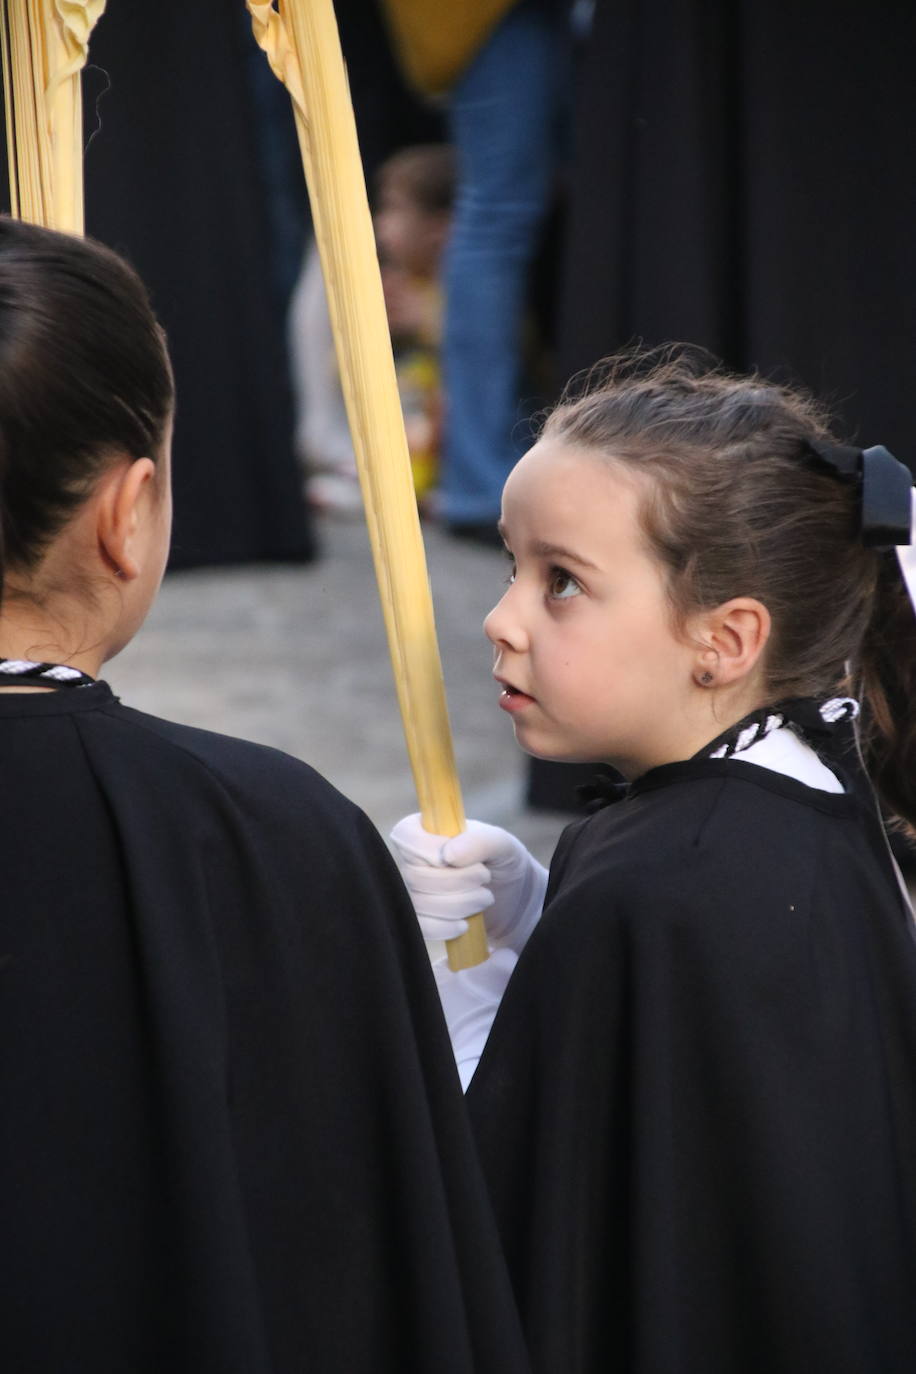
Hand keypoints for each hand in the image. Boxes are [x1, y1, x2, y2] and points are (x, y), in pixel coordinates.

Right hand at [390, 814, 547, 953]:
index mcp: (426, 829)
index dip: (429, 851)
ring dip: (459, 905)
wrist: (512, 897)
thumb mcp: (502, 844)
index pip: (406, 836)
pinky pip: (420, 927)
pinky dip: (445, 927)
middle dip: (457, 881)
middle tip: (485, 877)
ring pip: (420, 903)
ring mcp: (413, 890)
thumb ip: (479, 841)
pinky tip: (465, 924)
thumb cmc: (502, 861)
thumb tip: (448, 855)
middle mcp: (413, 859)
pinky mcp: (421, 917)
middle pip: (416, 875)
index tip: (458, 859)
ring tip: (484, 898)